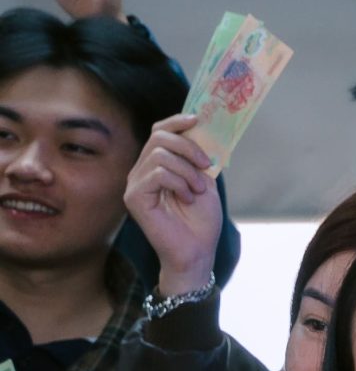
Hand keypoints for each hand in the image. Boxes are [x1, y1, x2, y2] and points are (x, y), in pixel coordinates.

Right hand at [122, 117, 221, 294]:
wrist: (197, 250)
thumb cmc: (201, 220)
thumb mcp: (204, 180)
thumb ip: (197, 157)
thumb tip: (200, 128)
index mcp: (157, 165)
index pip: (158, 132)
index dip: (176, 122)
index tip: (197, 120)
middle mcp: (142, 171)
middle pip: (159, 138)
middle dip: (189, 147)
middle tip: (206, 165)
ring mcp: (135, 183)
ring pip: (160, 156)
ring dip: (187, 171)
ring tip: (197, 191)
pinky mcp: (133, 197)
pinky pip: (157, 174)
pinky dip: (179, 183)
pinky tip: (186, 198)